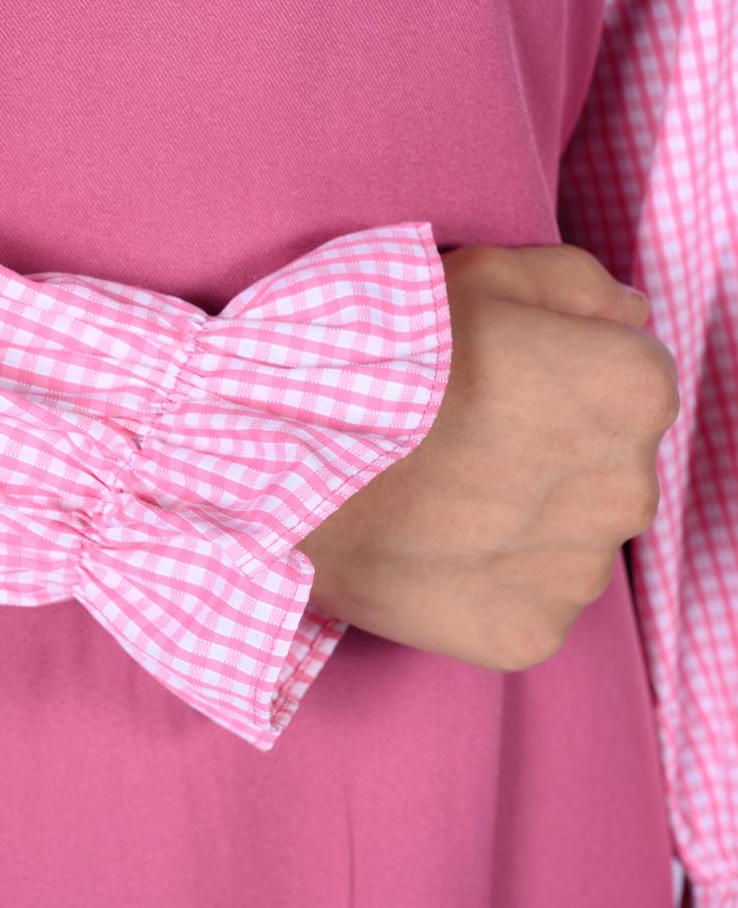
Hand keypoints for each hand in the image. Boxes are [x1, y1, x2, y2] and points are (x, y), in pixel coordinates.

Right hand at [295, 243, 679, 670]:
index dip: (562, 379)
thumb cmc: (373, 358)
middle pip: (606, 470)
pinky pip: (530, 603)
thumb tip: (626, 317)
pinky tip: (435, 551)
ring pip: (570, 541)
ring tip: (439, 501)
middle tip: (460, 445)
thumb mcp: (477, 273)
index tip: (499, 385)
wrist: (273, 460)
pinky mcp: (524, 634)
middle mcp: (627, 490)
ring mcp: (575, 573)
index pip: (635, 384)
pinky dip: (491, 582)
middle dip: (552, 456)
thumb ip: (576, 285)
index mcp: (631, 391)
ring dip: (523, 524)